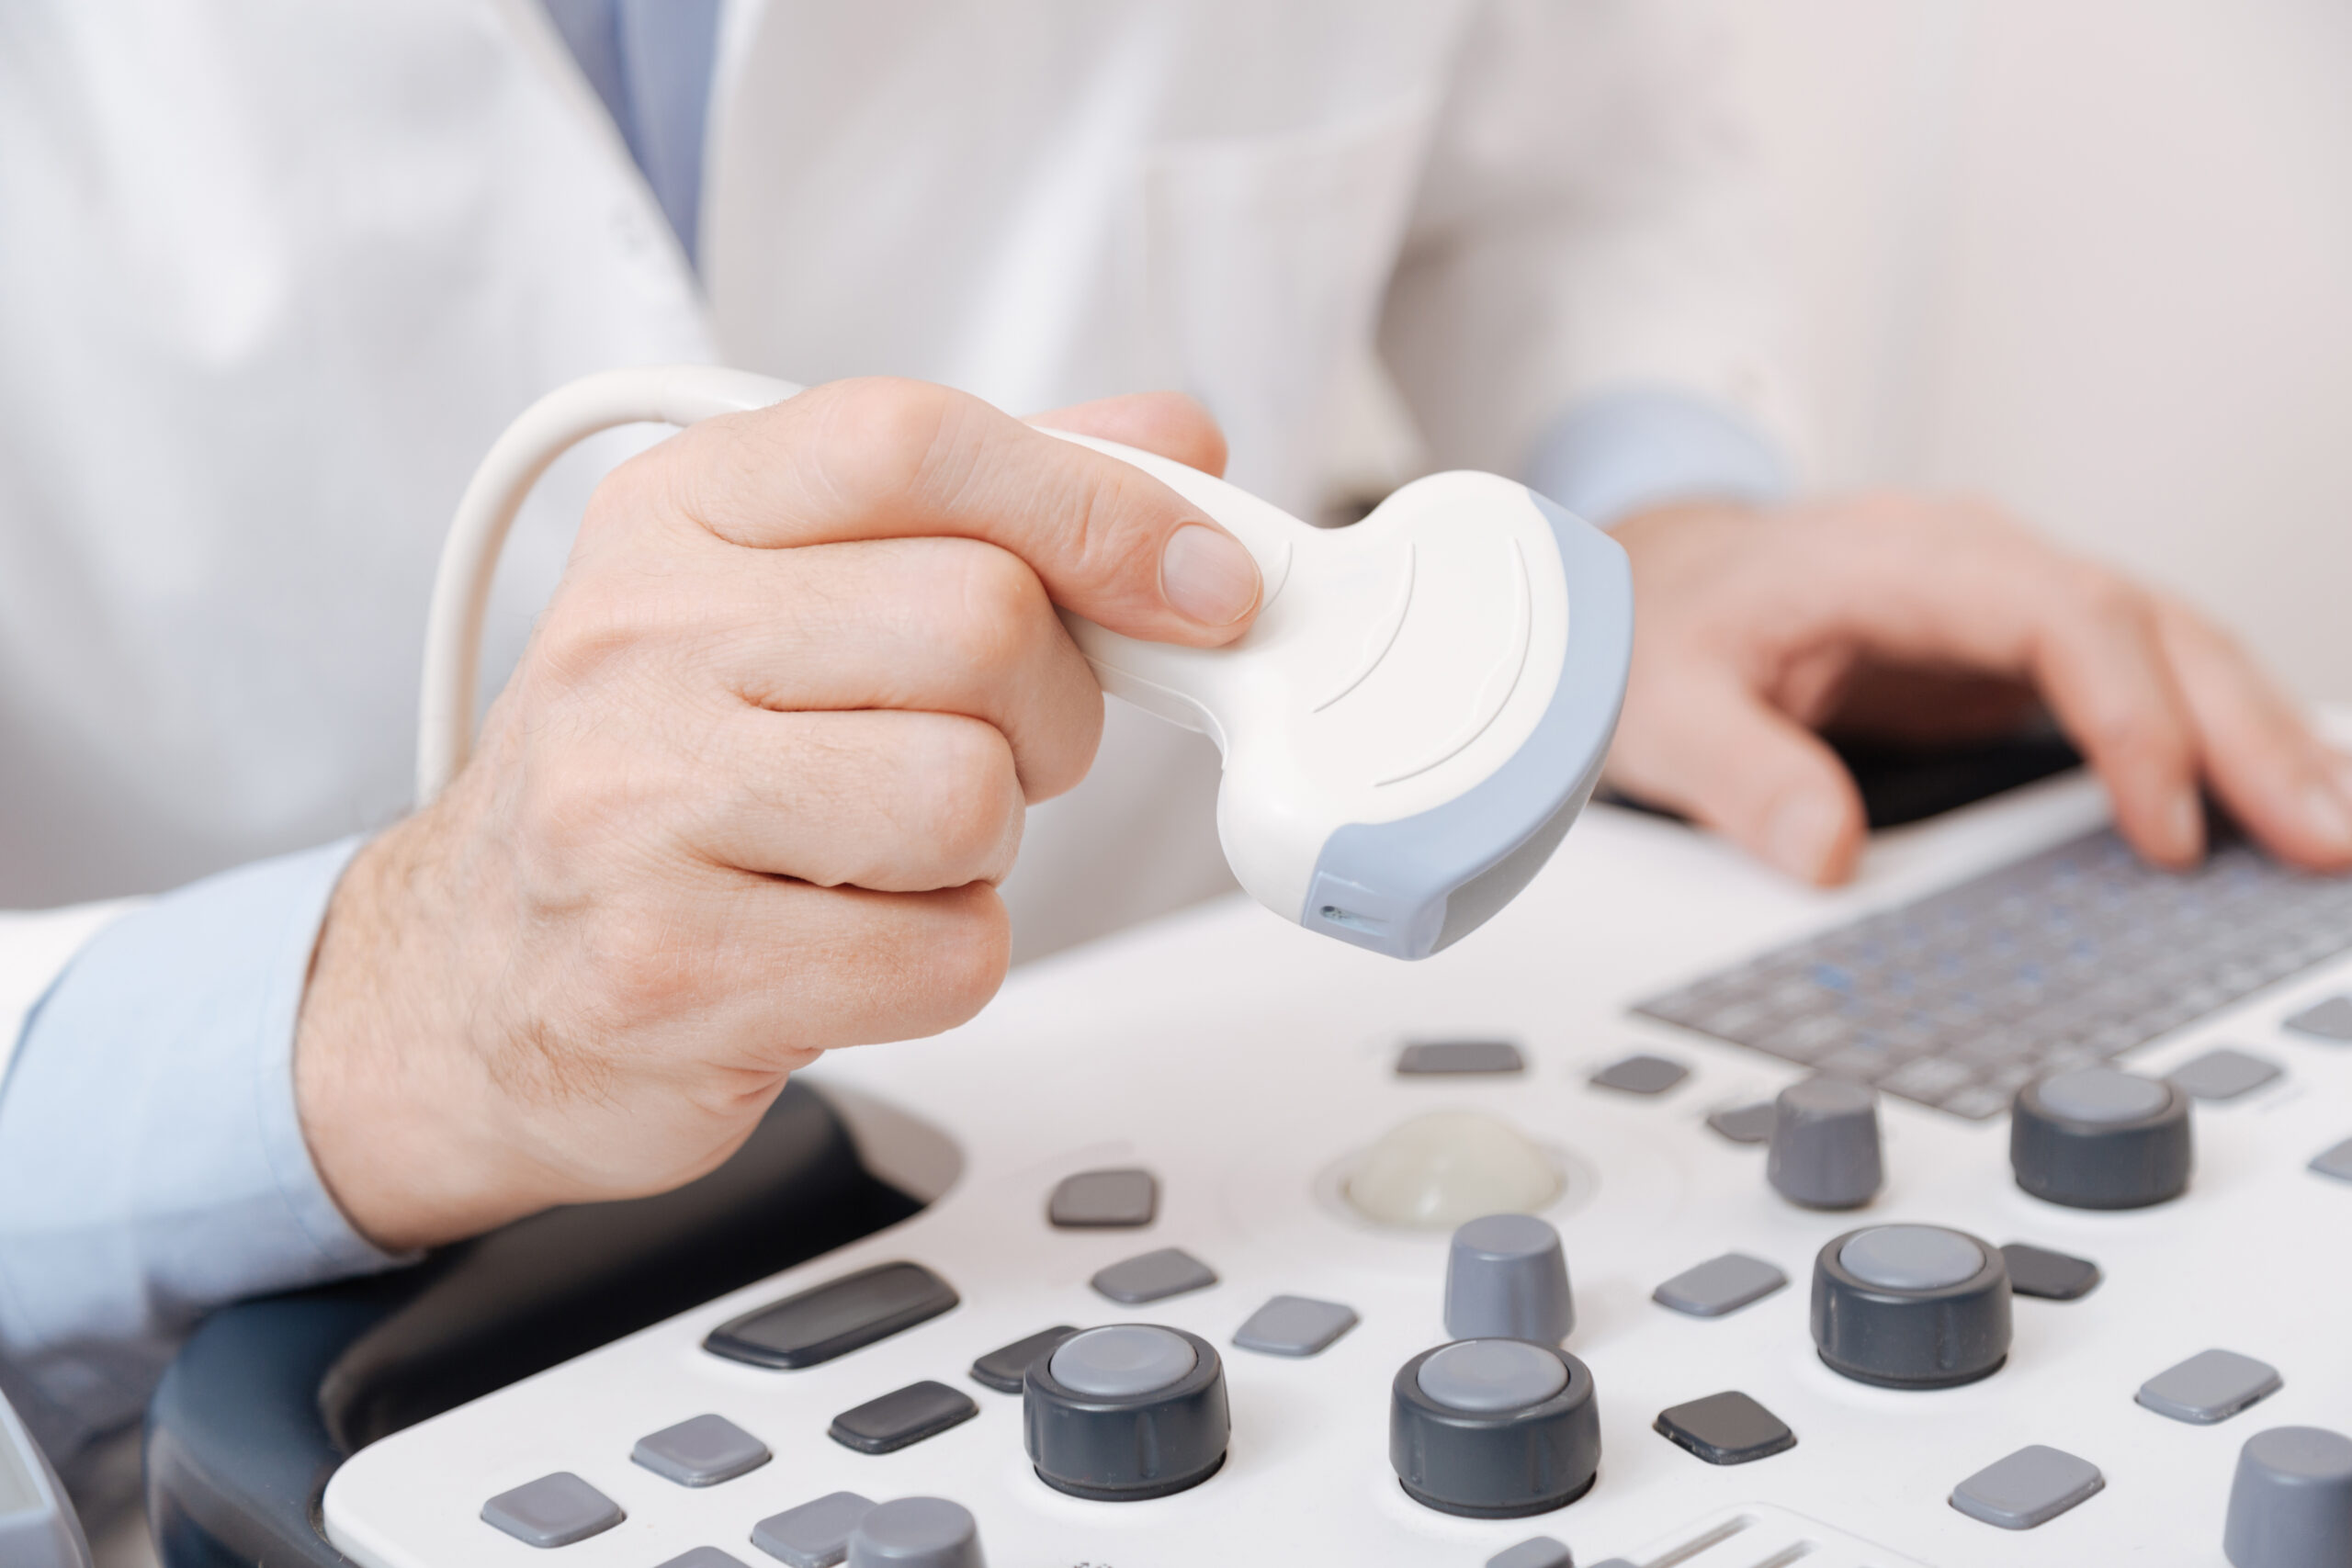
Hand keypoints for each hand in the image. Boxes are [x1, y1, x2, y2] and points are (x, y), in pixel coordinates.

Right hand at [294, 380, 1253, 1250]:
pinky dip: (945, 956)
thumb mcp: (789, 594)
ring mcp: (634, 807)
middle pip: (983, 624)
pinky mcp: (671, 971)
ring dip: (986, 846)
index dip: (1098, 503)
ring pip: (971, 797)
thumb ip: (986, 507)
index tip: (1203, 580)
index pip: (915, 442)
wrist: (479, 981)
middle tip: (992, 750)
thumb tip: (1177, 441)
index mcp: (680, 513)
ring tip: (887, 848)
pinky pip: (944, 953)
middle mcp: (638, 637)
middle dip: (1050, 712)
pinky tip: (851, 939)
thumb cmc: (668, 774)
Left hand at [1603, 493, 2351, 883]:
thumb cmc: (1667, 629)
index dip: (2131, 718)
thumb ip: (1738, 772)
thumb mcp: (1664, 702)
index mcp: (1900, 557)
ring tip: (2330, 831)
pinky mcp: (2021, 651)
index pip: (2059, 613)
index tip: (2165, 828)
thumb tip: (1824, 853)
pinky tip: (2273, 800)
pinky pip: (2144, 679)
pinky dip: (2216, 738)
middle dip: (2247, 731)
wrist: (1657, 585)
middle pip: (2151, 624)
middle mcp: (1977, 564)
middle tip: (2322, 838)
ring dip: (2258, 736)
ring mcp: (2010, 602)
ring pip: (2171, 647)